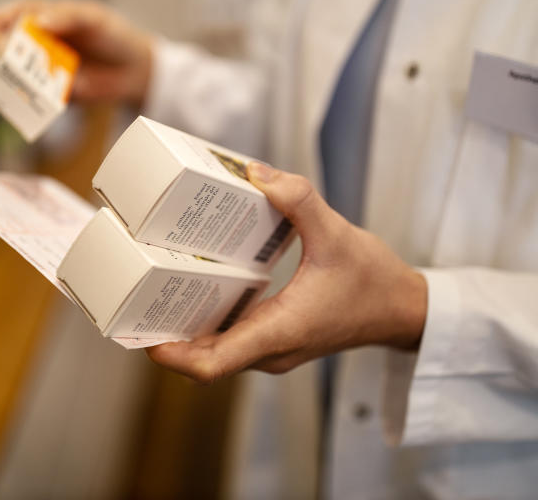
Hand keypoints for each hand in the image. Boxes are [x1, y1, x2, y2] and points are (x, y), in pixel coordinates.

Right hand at [0, 0, 154, 105]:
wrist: (133, 68)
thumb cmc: (112, 33)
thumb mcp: (93, 17)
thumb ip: (66, 16)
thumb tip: (37, 22)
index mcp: (29, 15)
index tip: (2, 50)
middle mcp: (25, 42)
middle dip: (1, 67)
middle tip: (22, 73)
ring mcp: (33, 70)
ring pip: (5, 83)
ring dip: (17, 89)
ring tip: (43, 87)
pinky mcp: (45, 93)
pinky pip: (28, 102)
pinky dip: (33, 104)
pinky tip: (55, 99)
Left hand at [146, 162, 427, 383]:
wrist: (404, 310)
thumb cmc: (374, 282)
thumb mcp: (338, 233)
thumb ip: (299, 200)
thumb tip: (256, 173)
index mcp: (279, 332)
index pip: (213, 364)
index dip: (172, 354)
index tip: (141, 337)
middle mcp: (270, 350)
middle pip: (204, 358)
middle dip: (165, 336)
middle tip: (133, 300)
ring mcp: (272, 348)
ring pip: (215, 351)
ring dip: (184, 330)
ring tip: (155, 290)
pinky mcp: (276, 338)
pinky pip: (231, 339)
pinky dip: (208, 322)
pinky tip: (197, 287)